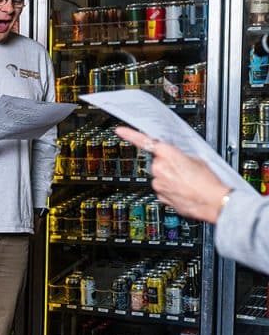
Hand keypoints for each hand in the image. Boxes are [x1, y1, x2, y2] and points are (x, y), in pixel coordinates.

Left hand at [115, 126, 229, 222]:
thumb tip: (175, 158)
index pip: (145, 141)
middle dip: (167, 164)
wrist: (215, 203)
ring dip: (169, 178)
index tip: (120, 131)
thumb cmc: (210, 182)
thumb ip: (180, 156)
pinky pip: (162, 189)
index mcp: (169, 155)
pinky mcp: (160, 196)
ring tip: (186, 182)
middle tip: (184, 170)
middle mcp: (159, 169)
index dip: (130, 135)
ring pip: (159, 177)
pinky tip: (183, 190)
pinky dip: (170, 189)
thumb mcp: (198, 159)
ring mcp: (158, 184)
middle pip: (157, 162)